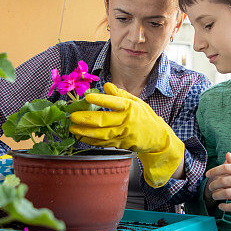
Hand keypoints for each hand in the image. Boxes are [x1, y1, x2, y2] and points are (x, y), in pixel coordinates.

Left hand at [69, 82, 184, 187]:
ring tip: (73, 128)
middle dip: (86, 119)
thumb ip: (120, 94)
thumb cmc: (145, 117)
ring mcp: (123, 135)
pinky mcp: (121, 144)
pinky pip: (104, 143)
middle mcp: (127, 121)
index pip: (114, 102)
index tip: (88, 97)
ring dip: (85, 132)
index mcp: (131, 107)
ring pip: (102, 134)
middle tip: (72, 116)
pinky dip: (92, 141)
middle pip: (104, 121)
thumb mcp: (137, 102)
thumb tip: (106, 85)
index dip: (101, 100)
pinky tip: (82, 137)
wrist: (157, 137)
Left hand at [205, 144, 230, 211]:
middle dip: (213, 185)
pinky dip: (225, 207)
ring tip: (215, 196)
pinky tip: (221, 206)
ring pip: (227, 194)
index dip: (214, 171)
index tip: (207, 174)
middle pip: (224, 181)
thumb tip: (227, 154)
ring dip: (217, 196)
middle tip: (210, 187)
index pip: (226, 167)